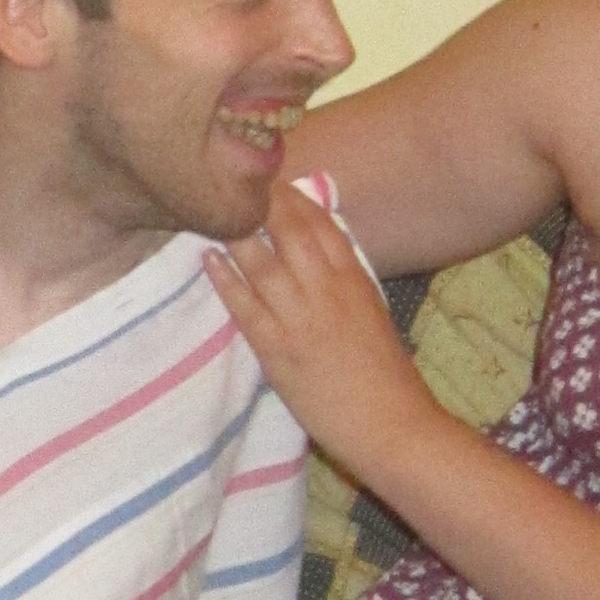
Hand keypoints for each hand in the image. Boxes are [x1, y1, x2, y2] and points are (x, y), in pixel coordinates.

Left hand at [207, 178, 428, 487]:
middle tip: (229, 177)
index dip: (291, 195)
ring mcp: (302, 317)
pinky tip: (206, 258)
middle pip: (288, 228)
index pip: (320, 221)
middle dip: (259, 199)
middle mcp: (328, 288)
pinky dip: (225, 278)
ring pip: (261, 260)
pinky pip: (245, 306)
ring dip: (234, 231)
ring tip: (208, 208)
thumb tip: (327, 252)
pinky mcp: (279, 350)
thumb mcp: (373, 312)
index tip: (267, 175)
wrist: (393, 425)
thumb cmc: (386, 376)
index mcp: (355, 278)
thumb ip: (348, 280)